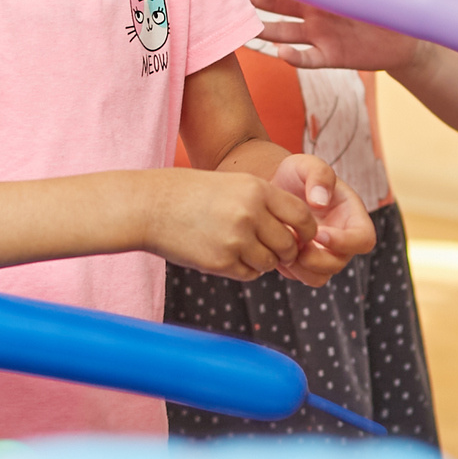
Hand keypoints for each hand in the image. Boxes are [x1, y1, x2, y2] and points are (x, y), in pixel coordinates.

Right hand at [143, 170, 314, 282]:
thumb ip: (264, 204)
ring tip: (241, 248)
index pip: (302, 216)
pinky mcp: (221, 262)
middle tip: (269, 248)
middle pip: (288, 244)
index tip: (301, 237)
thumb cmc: (192, 194)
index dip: (306, 231)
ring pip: (270, 262)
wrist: (150, 206)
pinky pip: (249, 274)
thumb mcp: (233, 185)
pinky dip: (244, 269)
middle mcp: (250, 213)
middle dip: (284, 251)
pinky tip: (226, 256)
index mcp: (256, 189)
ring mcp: (236, 239)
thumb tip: (295, 232)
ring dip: (262, 261)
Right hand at [247, 0, 422, 72]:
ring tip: (246, 26)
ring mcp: (319, 35)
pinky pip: (307, 59)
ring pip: (283, 33)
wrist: (405, 39)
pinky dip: (293, 58)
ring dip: (264, 30)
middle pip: (275, 5)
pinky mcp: (331, 56)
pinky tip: (281, 54)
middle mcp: (312, 12)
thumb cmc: (386, 3)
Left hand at [268, 153, 375, 284]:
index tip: (319, 233)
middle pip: (340, 263)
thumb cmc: (295, 174)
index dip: (345, 242)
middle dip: (317, 258)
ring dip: (302, 267)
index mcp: (351, 216)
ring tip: (285, 246)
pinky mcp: (304, 263)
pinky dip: (289, 270)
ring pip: (321, 276)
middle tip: (295, 242)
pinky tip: (276, 249)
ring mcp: (324, 253)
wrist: (274, 186)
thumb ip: (318, 175)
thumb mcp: (306, 164)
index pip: (364, 239)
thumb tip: (320, 202)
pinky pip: (301, 277)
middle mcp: (342, 239)